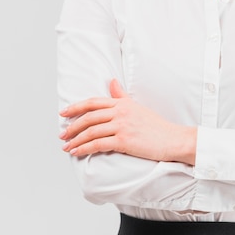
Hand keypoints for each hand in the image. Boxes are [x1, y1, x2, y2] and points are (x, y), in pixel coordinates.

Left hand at [59, 79, 196, 163]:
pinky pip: (98, 144)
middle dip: (72, 126)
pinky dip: (84, 148)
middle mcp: (121, 112)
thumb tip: (112, 82)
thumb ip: (122, 96)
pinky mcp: (124, 141)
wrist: (172, 139)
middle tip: (62, 134)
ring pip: (91, 131)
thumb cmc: (156, 125)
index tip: (63, 113)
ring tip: (67, 146)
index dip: (75, 107)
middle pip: (89, 117)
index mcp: (122, 103)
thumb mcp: (137, 107)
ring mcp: (122, 126)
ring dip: (75, 139)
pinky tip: (77, 152)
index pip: (93, 102)